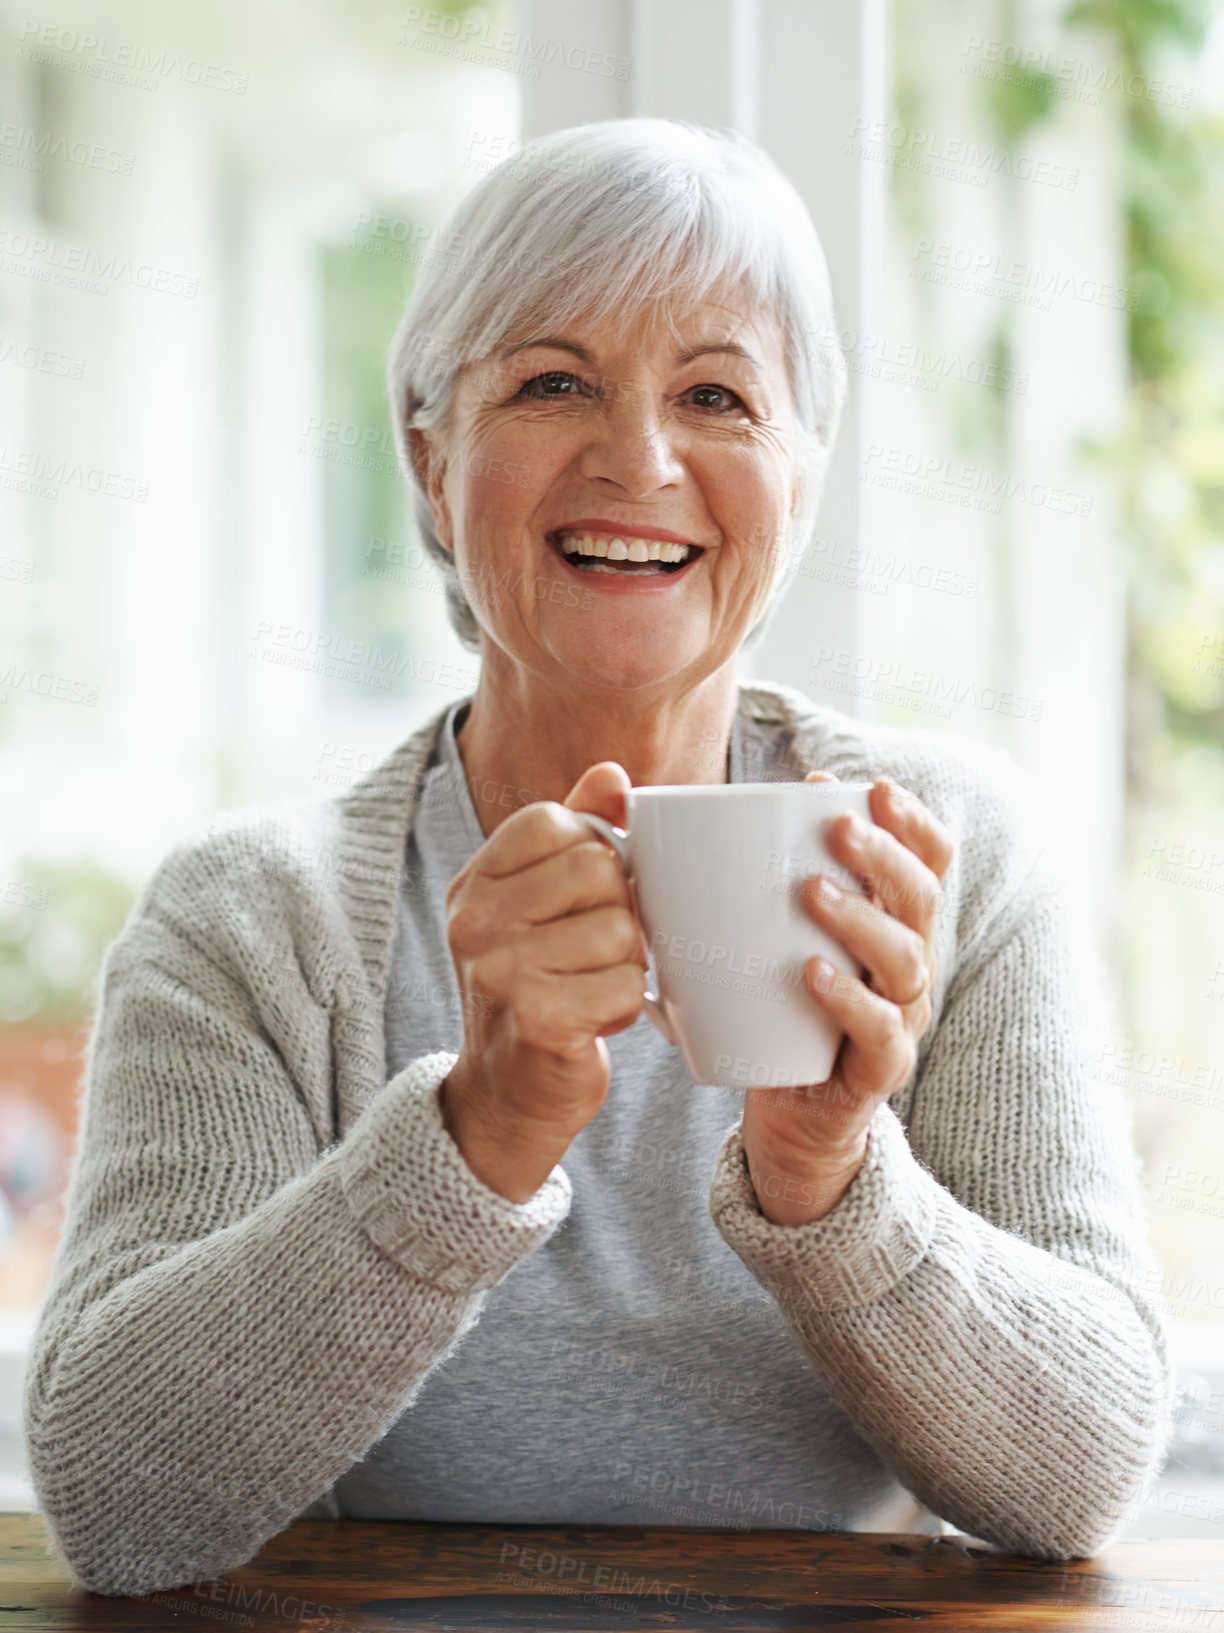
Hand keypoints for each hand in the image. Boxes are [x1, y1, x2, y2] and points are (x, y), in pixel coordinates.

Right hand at [440, 762, 648, 1202]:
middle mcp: (475, 920)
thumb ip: (575, 834)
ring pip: (618, 929)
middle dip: (617, 912)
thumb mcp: (539, 904)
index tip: (582, 899)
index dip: (591, 855)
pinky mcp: (536, 1018)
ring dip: (625, 964)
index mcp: (475, 882)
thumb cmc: (535, 987)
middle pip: (597, 869)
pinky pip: (624, 983)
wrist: (505, 1095)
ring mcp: (499, 969)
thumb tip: (612, 774)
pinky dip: (626, 1006)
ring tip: (593, 986)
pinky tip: (596, 1020)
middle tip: (594, 952)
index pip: (556, 822)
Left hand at [740, 772, 953, 1225]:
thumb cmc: (774, 1010)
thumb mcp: (767, 939)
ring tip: (813, 891)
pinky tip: (814, 972)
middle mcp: (908, 965)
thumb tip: (671, 813)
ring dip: (862, 918)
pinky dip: (849, 999)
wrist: (789, 1117)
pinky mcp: (878, 1070)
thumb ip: (742, 882)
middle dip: (885, 856)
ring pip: (906, 959)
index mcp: (892, 923)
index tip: (869, 785)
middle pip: (922, 900)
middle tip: (839, 826)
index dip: (909, 820)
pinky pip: (880, 1032)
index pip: (928, 861)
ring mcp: (900, 1018)